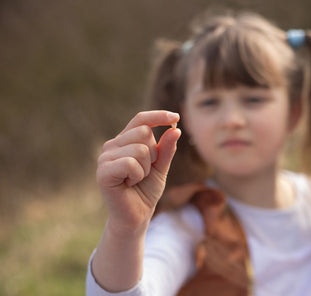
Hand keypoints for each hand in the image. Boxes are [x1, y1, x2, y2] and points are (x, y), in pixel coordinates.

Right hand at [96, 110, 180, 235]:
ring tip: (136, 179)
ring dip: (146, 168)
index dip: (158, 116)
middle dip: (154, 154)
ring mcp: (105, 158)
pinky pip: (130, 163)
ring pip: (140, 149)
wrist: (137, 216)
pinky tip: (129, 184)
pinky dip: (137, 175)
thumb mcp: (161, 167)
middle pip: (144, 133)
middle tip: (145, 171)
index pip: (141, 120)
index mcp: (125, 140)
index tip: (176, 117)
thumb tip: (175, 129)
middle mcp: (112, 145)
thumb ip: (166, 148)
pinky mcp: (103, 172)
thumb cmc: (146, 190)